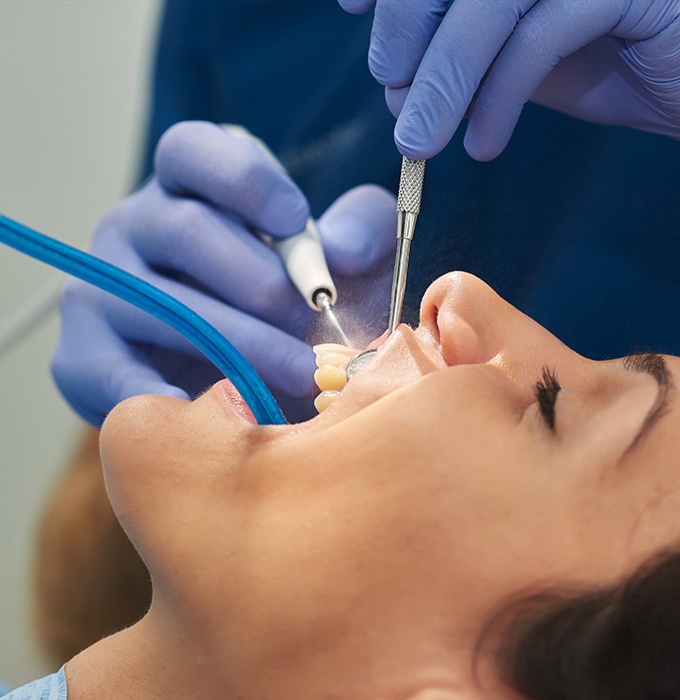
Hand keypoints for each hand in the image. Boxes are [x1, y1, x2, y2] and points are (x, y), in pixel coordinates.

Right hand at [52, 121, 395, 424]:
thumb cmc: (298, 308)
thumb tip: (342, 252)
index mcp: (188, 189)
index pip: (192, 151)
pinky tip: (209, 411)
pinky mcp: (84, 356)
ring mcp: (101, 289)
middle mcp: (134, 228)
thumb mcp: (346, 259)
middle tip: (310, 321)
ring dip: (237, 343)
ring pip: (159, 304)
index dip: (244, 180)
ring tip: (297, 373)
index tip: (296, 221)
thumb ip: (363, 231)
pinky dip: (162, 397)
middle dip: (260, 282)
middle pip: (183, 230)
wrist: (249, 383)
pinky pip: (113, 375)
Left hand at [338, 0, 679, 159]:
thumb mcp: (518, 52)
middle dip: (405, 28)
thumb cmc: (607, 55)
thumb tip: (395, 84)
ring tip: (418, 143)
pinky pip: (541, 35)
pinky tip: (483, 144)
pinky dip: (499, 97)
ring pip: (489, 1)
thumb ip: (463, 52)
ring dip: (441, 78)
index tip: (353, 6)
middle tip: (393, 90)